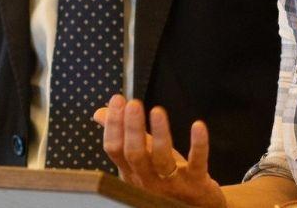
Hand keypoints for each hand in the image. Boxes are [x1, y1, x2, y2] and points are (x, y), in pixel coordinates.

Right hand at [94, 94, 226, 207]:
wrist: (196, 207)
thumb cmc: (164, 179)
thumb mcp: (141, 157)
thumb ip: (122, 136)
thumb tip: (99, 113)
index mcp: (131, 171)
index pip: (115, 149)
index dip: (114, 125)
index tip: (117, 99)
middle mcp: (147, 180)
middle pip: (135, 155)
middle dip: (133, 128)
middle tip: (133, 104)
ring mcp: (171, 184)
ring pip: (162, 160)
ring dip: (160, 134)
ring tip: (157, 111)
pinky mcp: (196, 183)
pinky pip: (197, 163)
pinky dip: (198, 145)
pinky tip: (198, 126)